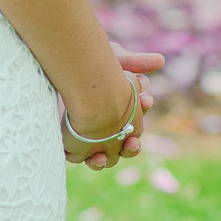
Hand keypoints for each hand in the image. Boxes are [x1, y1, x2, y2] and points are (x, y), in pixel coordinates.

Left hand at [64, 43, 164, 170]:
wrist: (61, 70)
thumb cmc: (87, 64)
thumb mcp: (112, 60)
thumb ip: (135, 61)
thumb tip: (160, 61)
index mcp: (120, 111)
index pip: (137, 114)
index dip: (143, 108)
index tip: (146, 100)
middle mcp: (106, 127)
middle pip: (124, 144)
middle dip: (132, 145)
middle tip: (133, 142)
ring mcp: (87, 137)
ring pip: (106, 157)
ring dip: (111, 159)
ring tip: (111, 155)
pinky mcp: (69, 144)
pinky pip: (84, 159)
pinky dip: (94, 160)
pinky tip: (96, 156)